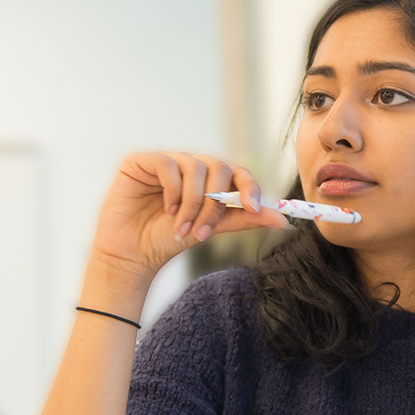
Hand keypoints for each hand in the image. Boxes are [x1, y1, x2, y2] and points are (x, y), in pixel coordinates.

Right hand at [88, 151, 288, 283]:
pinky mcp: (141, 161)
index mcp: (209, 180)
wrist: (132, 254)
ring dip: (193, 203)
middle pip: (220, 168)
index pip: (238, 173)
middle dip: (215, 204)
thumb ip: (244, 219)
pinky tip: (166, 210)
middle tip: (203, 232)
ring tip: (181, 227)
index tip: (254, 208)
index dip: (249, 187)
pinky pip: (168, 164)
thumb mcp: (211, 229)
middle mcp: (190, 166)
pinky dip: (172, 190)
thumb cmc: (168, 241)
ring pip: (196, 166)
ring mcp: (167, 161)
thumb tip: (283, 220)